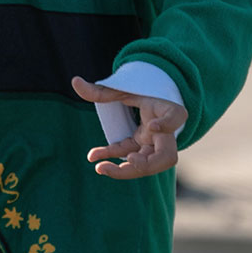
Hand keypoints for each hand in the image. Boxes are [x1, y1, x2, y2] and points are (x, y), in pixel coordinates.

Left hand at [71, 76, 187, 179]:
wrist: (148, 96)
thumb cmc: (138, 89)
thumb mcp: (122, 86)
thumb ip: (99, 89)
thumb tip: (74, 81)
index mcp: (165, 108)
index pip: (177, 116)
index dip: (169, 124)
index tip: (153, 126)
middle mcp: (164, 131)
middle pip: (167, 156)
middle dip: (147, 165)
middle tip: (129, 161)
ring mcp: (154, 142)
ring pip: (149, 165)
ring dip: (127, 171)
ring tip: (101, 168)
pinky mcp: (142, 148)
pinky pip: (129, 158)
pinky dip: (112, 160)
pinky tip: (93, 157)